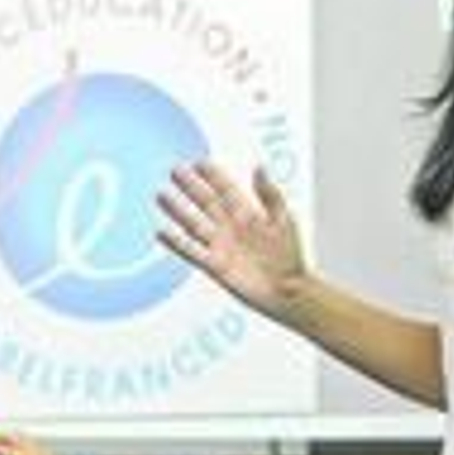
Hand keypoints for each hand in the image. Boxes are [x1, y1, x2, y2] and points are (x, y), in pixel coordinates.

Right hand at [157, 162, 306, 317]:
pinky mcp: (215, 266)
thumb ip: (270, 195)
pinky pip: (191, 252)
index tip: (200, 163)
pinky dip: (177, 243)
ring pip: (194, 224)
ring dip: (178, 210)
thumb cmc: (291, 257)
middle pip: (206, 203)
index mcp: (248, 214)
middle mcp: (231, 228)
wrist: (289, 291)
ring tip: (162, 195)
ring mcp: (221, 246)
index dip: (213, 176)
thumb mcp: (284, 220)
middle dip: (191, 187)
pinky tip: (162, 233)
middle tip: (175, 170)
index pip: (226, 190)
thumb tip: (259, 167)